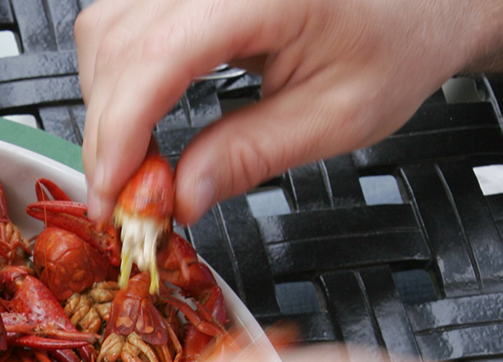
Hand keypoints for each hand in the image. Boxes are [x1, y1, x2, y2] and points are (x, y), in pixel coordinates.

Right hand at [75, 0, 502, 225]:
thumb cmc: (398, 38)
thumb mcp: (337, 116)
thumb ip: (250, 156)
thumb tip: (179, 197)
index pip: (158, 57)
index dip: (120, 132)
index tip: (112, 195)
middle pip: (116, 45)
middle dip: (108, 131)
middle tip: (127, 199)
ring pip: (104, 32)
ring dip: (106, 104)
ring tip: (138, 161)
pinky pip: (117, 21)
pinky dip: (117, 78)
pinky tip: (140, 117)